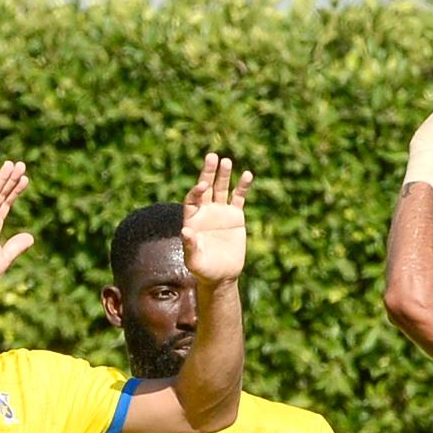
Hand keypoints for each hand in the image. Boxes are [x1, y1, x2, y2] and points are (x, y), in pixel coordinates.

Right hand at [0, 162, 34, 288]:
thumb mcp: (4, 259)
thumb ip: (16, 247)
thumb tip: (31, 237)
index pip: (6, 203)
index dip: (15, 190)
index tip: (25, 178)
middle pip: (0, 194)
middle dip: (10, 179)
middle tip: (20, 164)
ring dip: (0, 179)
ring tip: (10, 164)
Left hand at [180, 152, 256, 283]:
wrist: (222, 276)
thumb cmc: (204, 270)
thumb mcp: (194, 260)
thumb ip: (189, 246)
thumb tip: (185, 231)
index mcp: (192, 219)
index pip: (192, 199)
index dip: (196, 191)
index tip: (202, 186)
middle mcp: (205, 212)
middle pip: (206, 187)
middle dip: (208, 173)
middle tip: (212, 156)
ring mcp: (220, 212)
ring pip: (222, 189)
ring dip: (224, 175)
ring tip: (227, 162)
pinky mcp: (235, 216)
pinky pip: (238, 198)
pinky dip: (242, 187)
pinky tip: (247, 175)